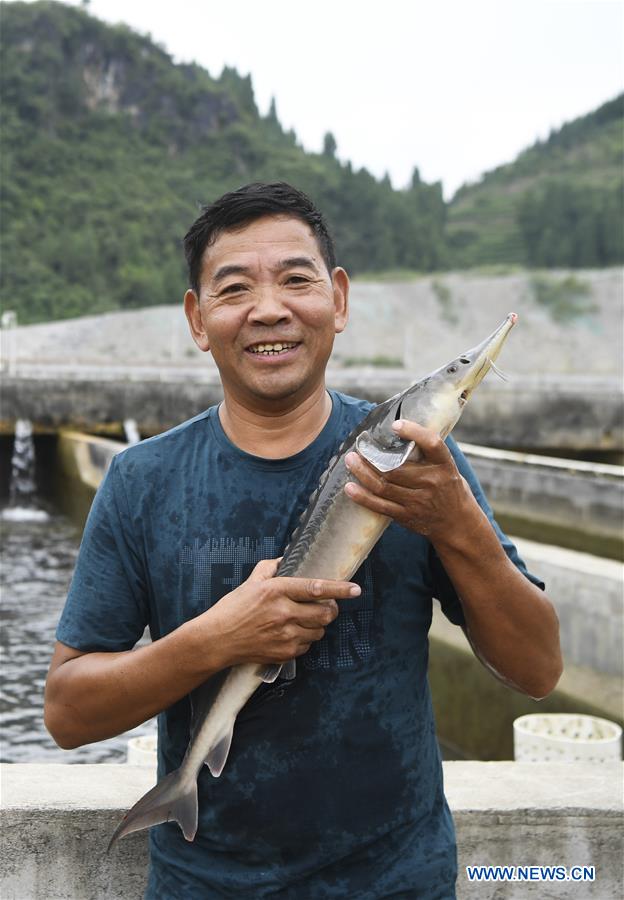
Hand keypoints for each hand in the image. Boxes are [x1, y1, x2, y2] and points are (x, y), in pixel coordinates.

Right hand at [203, 558, 360, 666]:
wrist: (216, 640)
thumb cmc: (232, 609)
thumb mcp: (250, 582)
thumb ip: (270, 568)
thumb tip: (285, 560)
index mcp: (276, 591)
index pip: (316, 588)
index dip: (340, 589)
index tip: (356, 589)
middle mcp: (284, 613)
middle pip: (325, 613)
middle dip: (331, 610)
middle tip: (326, 606)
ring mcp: (285, 635)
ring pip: (319, 631)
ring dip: (317, 625)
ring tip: (303, 620)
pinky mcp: (284, 653)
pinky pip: (307, 646)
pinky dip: (305, 640)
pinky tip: (291, 634)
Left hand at [344, 420, 474, 540]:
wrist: (458, 524)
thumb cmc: (448, 488)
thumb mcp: (447, 468)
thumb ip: (428, 453)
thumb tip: (399, 429)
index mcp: (445, 466)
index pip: (433, 444)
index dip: (415, 432)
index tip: (396, 425)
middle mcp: (432, 483)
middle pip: (397, 468)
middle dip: (373, 456)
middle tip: (359, 446)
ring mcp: (419, 502)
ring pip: (384, 486)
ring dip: (363, 472)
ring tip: (350, 460)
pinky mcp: (407, 516)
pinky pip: (380, 506)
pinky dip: (363, 497)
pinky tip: (350, 488)